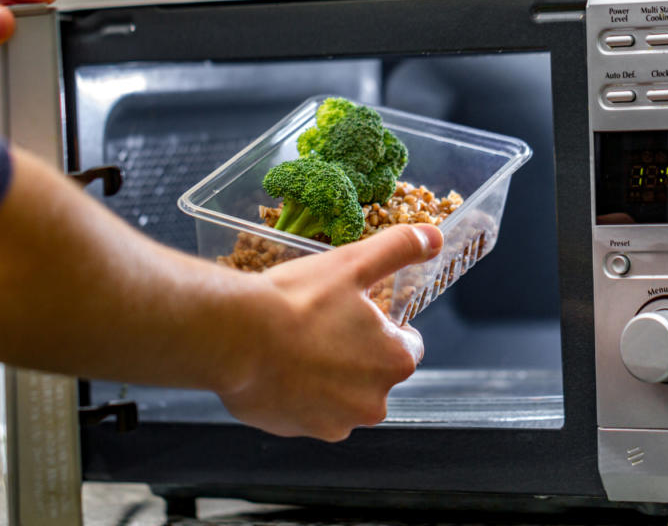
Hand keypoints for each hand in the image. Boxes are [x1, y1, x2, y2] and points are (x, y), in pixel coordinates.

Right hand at [219, 224, 442, 441]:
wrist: (236, 337)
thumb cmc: (296, 302)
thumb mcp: (353, 263)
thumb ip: (398, 249)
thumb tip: (432, 237)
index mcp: (395, 361)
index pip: (407, 345)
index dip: (383, 326)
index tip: (356, 314)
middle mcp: (373, 401)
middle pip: (373, 373)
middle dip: (354, 353)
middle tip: (321, 325)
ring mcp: (336, 421)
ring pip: (340, 395)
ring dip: (327, 376)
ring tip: (296, 345)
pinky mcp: (301, 431)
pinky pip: (307, 411)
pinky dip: (298, 394)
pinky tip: (278, 367)